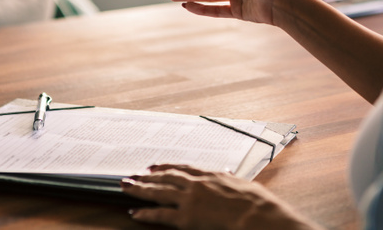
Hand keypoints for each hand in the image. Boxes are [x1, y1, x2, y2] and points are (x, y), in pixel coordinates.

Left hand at [121, 164, 322, 229]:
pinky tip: (135, 212)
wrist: (256, 214)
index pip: (183, 167)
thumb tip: (228, 174)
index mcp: (210, 174)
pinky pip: (161, 214)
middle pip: (166, 177)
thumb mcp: (242, 184)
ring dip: (140, 189)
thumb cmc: (255, 202)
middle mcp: (197, 184)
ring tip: (126, 187)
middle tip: (132, 175)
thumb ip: (230, 179)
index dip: (166, 166)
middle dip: (147, 176)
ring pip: (158, 191)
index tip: (155, 166)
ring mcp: (189, 199)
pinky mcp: (186, 217)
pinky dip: (146, 213)